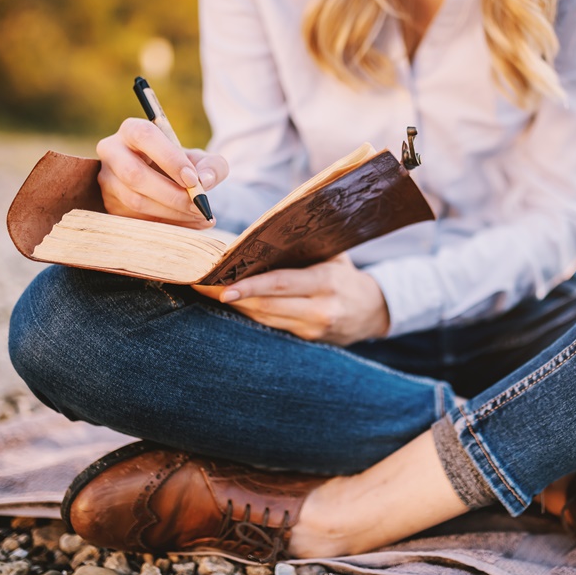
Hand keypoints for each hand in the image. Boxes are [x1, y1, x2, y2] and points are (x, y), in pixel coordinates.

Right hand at [96, 118, 228, 227]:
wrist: (169, 182)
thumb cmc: (184, 165)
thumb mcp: (203, 160)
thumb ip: (212, 166)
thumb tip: (205, 181)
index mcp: (133, 130)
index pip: (145, 136)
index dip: (169, 159)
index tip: (193, 180)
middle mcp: (112, 151)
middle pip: (134, 174)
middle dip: (171, 194)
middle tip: (199, 205)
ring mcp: (107, 180)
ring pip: (134, 200)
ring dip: (172, 213)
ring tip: (200, 215)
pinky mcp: (110, 204)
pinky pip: (136, 219)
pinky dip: (168, 225)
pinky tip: (191, 224)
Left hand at [195, 255, 389, 344]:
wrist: (374, 310)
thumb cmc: (346, 274)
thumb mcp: (333, 255)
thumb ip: (303, 248)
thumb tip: (259, 235)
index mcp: (326, 282)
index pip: (280, 284)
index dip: (248, 287)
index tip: (220, 286)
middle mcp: (320, 309)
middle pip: (267, 305)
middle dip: (231, 296)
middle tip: (201, 285)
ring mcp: (313, 328)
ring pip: (265, 318)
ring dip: (236, 306)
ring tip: (209, 292)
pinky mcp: (307, 340)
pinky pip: (273, 326)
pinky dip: (251, 314)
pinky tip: (234, 304)